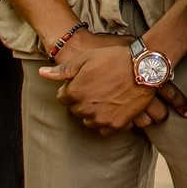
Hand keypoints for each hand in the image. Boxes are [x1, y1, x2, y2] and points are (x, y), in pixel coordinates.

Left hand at [39, 37, 186, 133]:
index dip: (72, 89)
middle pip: (75, 110)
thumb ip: (63, 70)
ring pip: (88, 121)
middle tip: (97, 87)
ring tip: (106, 96)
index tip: (83, 82)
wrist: (144, 67)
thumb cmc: (115, 59)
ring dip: (93, 111)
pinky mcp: (116, 125)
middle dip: (82, 100)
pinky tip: (114, 107)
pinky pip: (104, 129)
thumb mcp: (87, 58)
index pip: (62, 98)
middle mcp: (85, 108)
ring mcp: (101, 118)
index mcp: (75, 92)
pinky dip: (106, 120)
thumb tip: (42, 73)